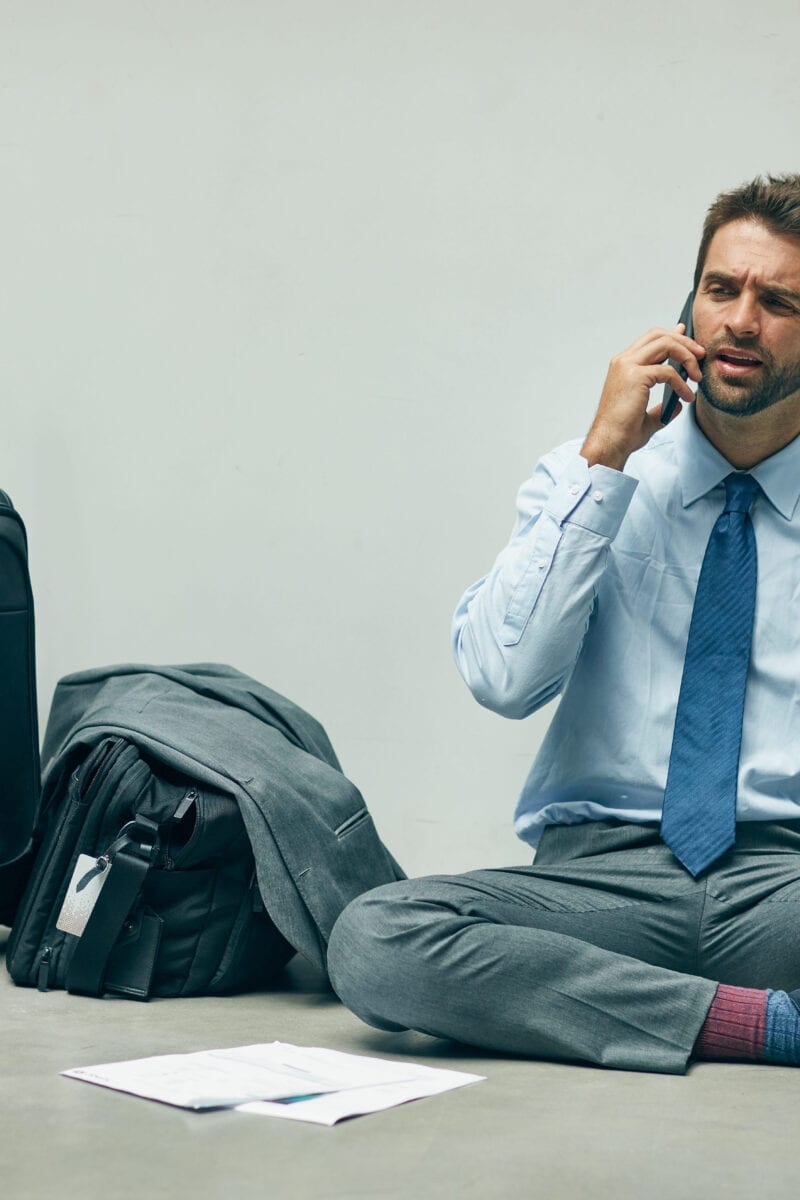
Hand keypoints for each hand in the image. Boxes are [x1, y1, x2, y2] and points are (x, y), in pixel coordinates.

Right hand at [581, 324, 704, 470]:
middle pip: (659, 335)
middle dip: (684, 342)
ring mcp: (628, 366)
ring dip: (687, 356)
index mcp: (623, 366)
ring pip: (666, 344)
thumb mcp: (647, 416)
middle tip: (700, 356)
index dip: (673, 336)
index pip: (651, 340)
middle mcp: (623, 361)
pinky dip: (682, 383)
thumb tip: (678, 404)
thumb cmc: (622, 433)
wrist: (610, 444)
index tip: (691, 343)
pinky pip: (668, 371)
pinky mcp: (636, 377)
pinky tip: (686, 396)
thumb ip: (662, 407)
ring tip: (697, 376)